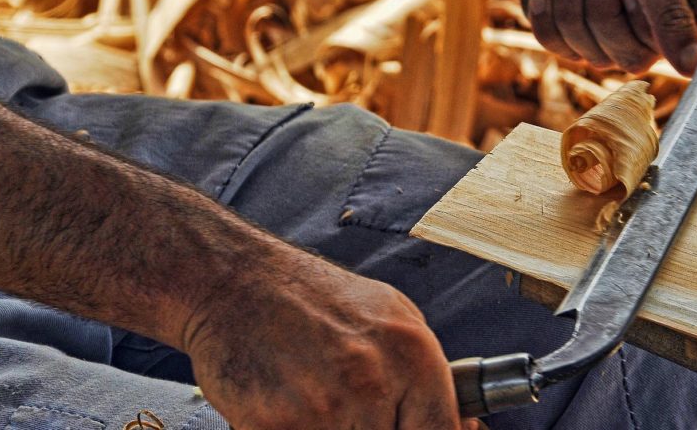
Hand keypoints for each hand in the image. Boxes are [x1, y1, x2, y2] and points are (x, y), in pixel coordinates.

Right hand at [181, 247, 476, 428]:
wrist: (234, 281)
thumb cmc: (311, 297)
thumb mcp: (389, 315)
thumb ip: (426, 375)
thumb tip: (462, 426)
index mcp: (413, 353)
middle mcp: (375, 381)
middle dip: (371, 428)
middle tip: (348, 406)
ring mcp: (325, 408)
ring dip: (330, 429)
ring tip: (315, 397)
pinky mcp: (276, 426)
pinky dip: (296, 428)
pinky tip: (288, 404)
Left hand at [516, 0, 696, 75]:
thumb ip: (671, 13)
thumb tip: (695, 67)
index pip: (690, 44)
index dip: (656, 27)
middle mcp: (660, 12)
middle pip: (637, 57)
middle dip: (606, 13)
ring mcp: (620, 27)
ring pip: (599, 58)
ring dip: (574, 12)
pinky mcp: (582, 33)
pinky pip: (565, 52)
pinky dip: (550, 18)